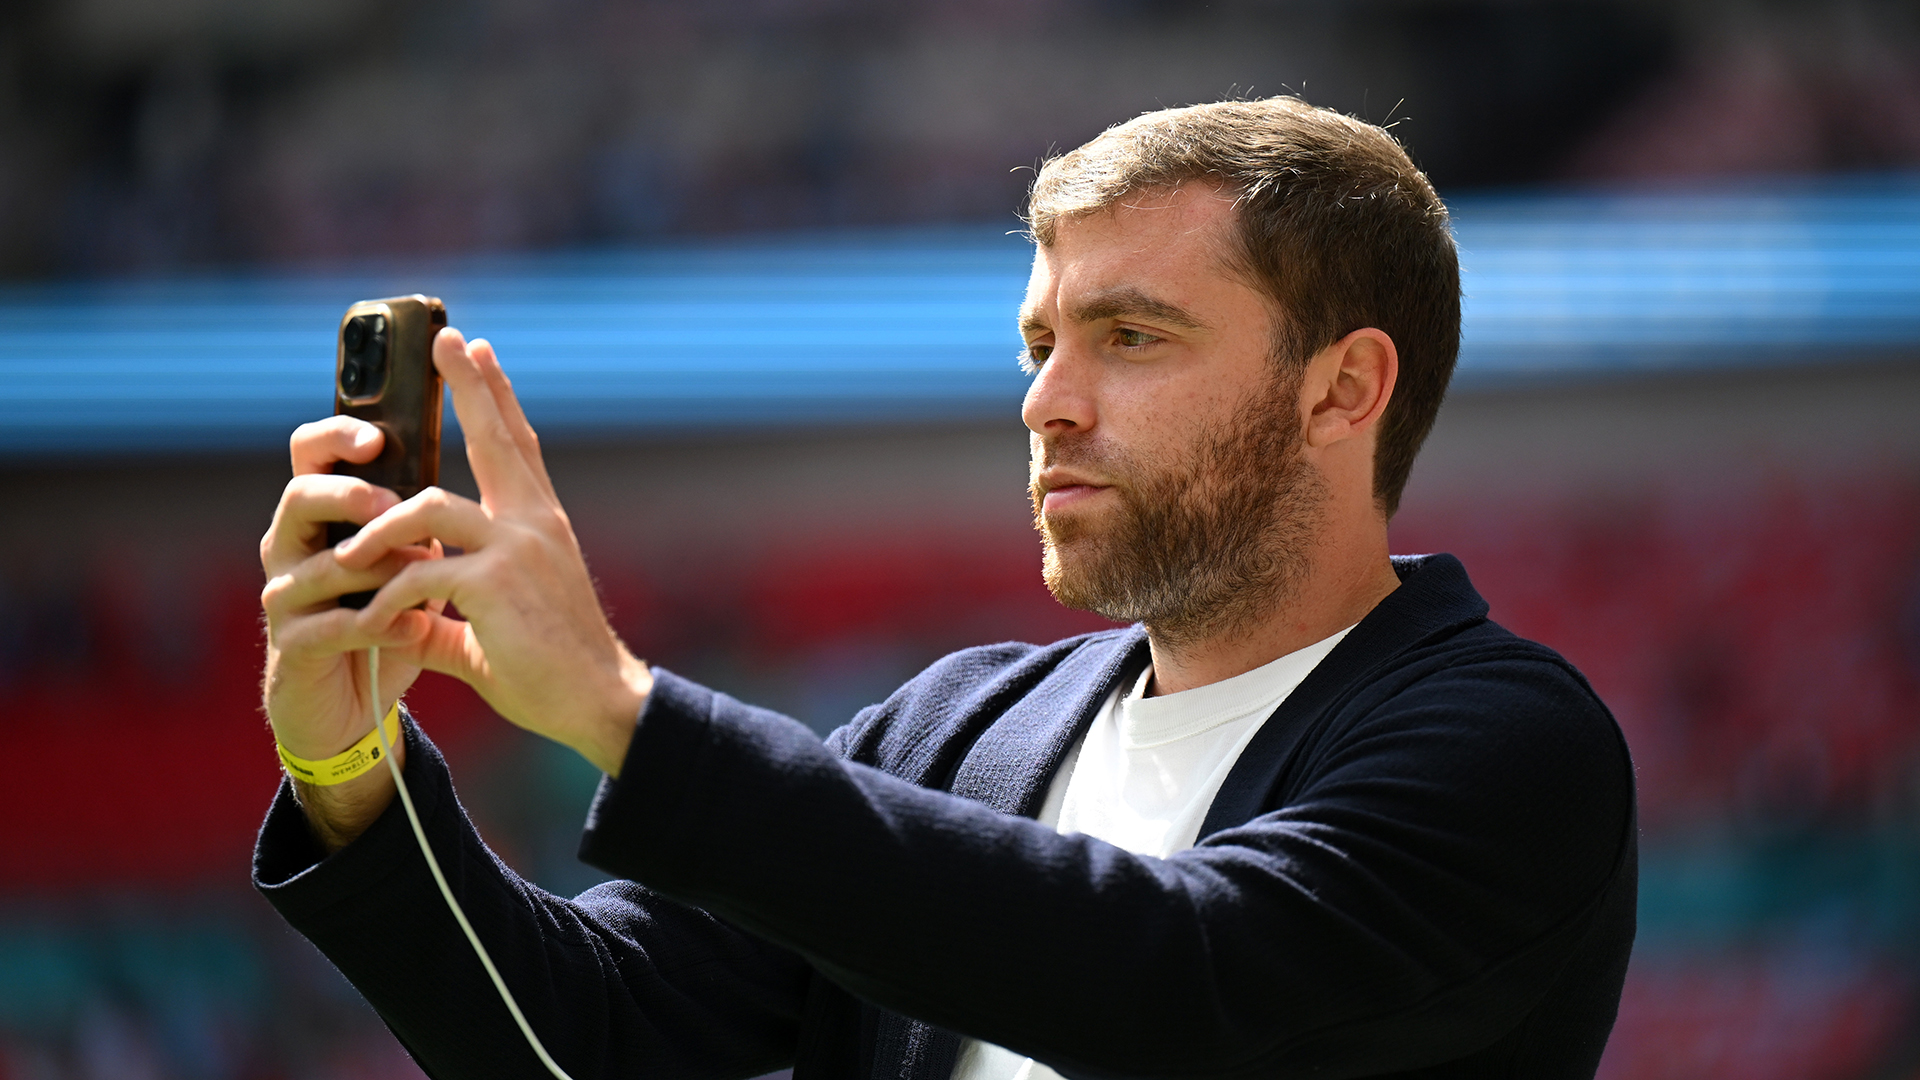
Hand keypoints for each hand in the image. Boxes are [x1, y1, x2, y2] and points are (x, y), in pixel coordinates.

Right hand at [261, 416, 445, 849]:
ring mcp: (285, 596)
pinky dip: (373, 626)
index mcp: (323, 516)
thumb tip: (477, 461)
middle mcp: (292, 546)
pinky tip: (411, 628)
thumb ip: (426, 520)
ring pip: (317, 565)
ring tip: (420, 575)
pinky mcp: (291, 646)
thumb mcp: (414, 563)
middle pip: (299, 496)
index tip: (378, 436)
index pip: (311, 455)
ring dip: (374, 570)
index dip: (336, 437)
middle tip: (388, 503)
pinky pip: (325, 627)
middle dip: (346, 496)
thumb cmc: (390, 619)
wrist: (357, 707)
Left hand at [333, 328, 651, 776]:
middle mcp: (535, 524)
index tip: (481, 352)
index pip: (518, 447)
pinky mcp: (495, 584)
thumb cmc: (552, 670)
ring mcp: (518, 549)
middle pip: (498, 439)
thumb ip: (445, 611)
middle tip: (446, 340)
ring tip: (346, 553)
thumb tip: (401, 614)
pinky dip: (387, 597)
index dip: (498, 398)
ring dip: (381, 526)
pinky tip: (370, 621)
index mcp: (540, 526)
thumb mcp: (490, 628)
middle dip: (468, 387)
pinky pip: (420, 574)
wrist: (599, 703)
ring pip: (431, 507)